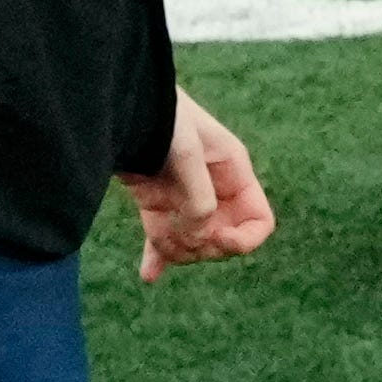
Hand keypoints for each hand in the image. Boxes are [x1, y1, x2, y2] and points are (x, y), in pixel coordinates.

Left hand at [118, 87, 274, 281]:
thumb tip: (199, 237)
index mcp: (233, 173)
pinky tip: (148, 275)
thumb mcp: (187, 153)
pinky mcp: (157, 204)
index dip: (244, 239)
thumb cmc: (163, 118)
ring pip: (194, 243)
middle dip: (205, 245)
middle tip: (180, 235)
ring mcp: (185, 199)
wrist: (123, 106)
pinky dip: (157, 256)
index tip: (218, 237)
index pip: (258, 221)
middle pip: (224, 239)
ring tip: (158, 237)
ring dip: (177, 249)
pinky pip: (163, 238)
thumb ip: (199, 200)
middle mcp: (214, 189)